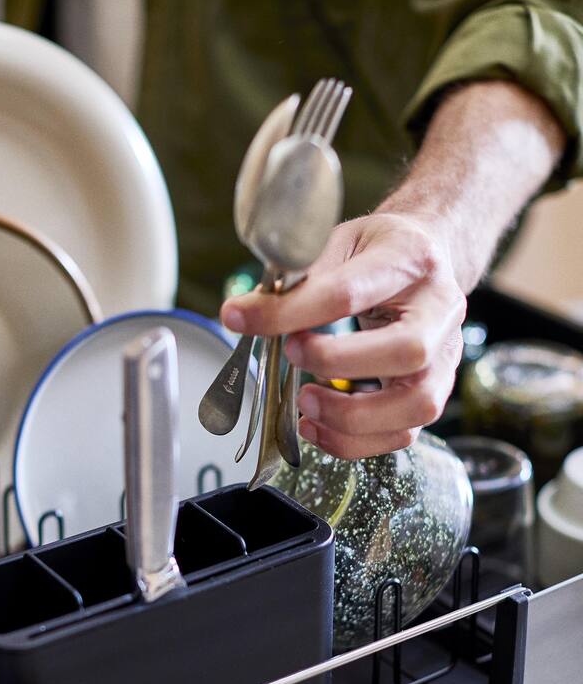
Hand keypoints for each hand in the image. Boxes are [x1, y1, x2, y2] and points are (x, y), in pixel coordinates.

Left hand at [220, 212, 465, 458]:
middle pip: (406, 352)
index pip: (349, 292)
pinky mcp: (432, 392)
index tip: (239, 318)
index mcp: (409, 260)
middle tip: (291, 355)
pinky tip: (317, 425)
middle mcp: (439, 312)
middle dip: (337, 364)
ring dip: (350, 417)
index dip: (289, 311)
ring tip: (304, 403)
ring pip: (416, 405)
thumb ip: (299, 278)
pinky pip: (402, 433)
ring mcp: (444, 357)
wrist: (428, 257)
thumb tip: (245, 314)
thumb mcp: (340, 242)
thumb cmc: (379, 251)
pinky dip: (354, 441)